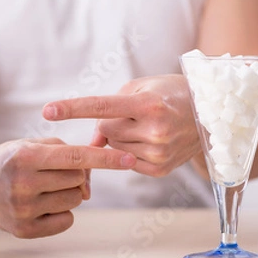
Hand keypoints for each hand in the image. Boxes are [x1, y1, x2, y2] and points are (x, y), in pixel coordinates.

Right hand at [0, 138, 135, 237]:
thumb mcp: (33, 143)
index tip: (130, 160)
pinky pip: (66, 220)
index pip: (76, 157)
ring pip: (76, 199)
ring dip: (69, 191)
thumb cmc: (11, 159)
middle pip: (79, 179)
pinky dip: (62, 211)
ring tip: (45, 186)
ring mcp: (23, 209)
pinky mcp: (24, 230)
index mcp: (27, 156)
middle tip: (54, 171)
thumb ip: (67, 153)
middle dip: (74, 173)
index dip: (107, 158)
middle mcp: (24, 183)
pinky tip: (43, 203)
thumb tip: (88, 188)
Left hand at [43, 75, 200, 177]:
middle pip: (105, 129)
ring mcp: (158, 152)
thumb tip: (91, 144)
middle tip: (134, 113)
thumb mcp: (140, 88)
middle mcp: (154, 130)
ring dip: (120, 137)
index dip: (72, 108)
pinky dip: (129, 151)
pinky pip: (125, 162)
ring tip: (146, 126)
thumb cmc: (170, 93)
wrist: (210, 113)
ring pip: (113, 147)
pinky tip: (149, 140)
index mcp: (148, 104)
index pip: (101, 107)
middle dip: (111, 121)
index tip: (48, 111)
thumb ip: (109, 110)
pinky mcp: (159, 169)